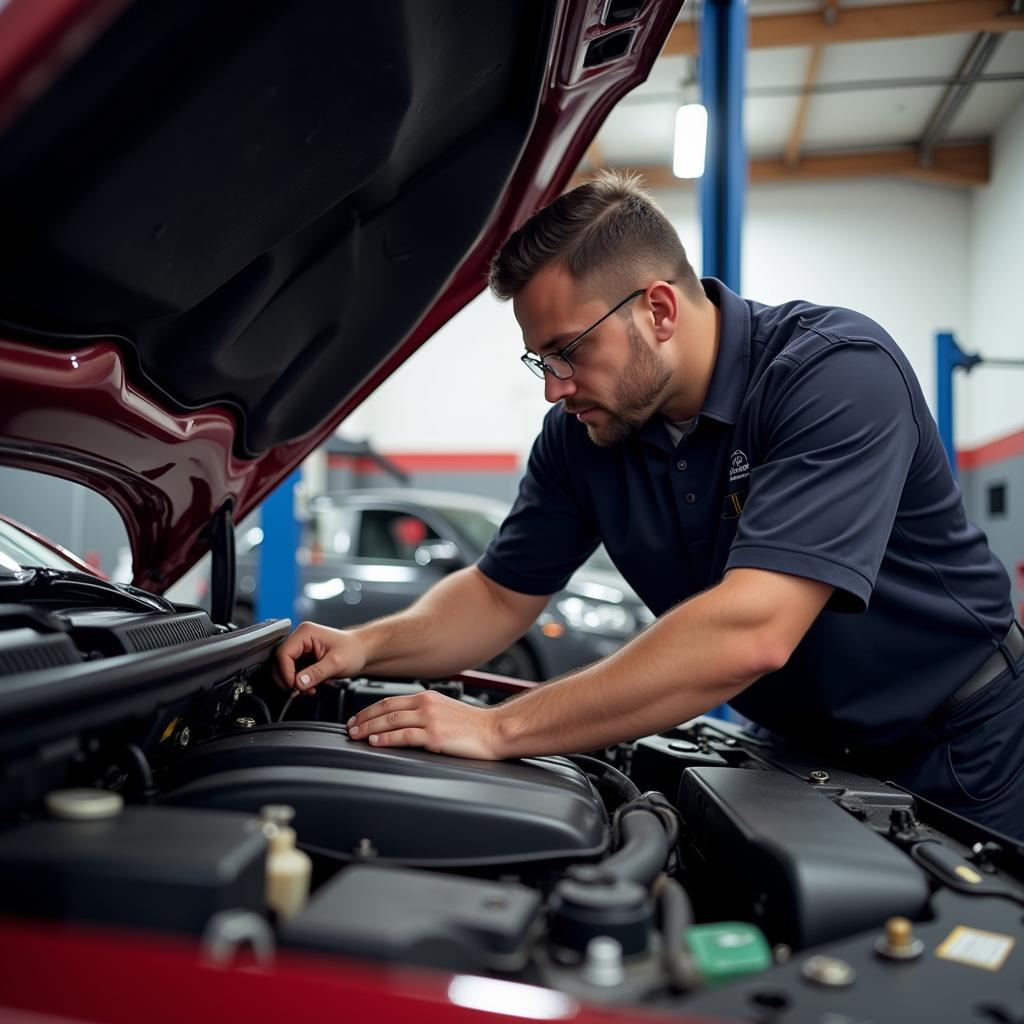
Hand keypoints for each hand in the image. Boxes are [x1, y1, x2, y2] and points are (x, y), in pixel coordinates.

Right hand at [273, 621, 366, 691]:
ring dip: (294, 683)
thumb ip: (317, 672)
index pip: (283, 653)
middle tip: (300, 690)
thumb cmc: (353, 650)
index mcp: (305, 633)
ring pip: (284, 669)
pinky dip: (299, 683)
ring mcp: (301, 649)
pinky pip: (292, 673)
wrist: (362, 652)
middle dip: (288, 679)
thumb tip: (299, 682)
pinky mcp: (303, 658)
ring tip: (309, 689)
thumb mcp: (336, 663)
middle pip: (280, 661)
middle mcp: (300, 638)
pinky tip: (310, 687)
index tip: (294, 686)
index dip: (286, 672)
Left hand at [347, 690, 504, 759]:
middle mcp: (426, 705)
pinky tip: (375, 742)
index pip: (390, 700)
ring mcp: (430, 720)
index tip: (356, 718)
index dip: (369, 709)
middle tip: (349, 728)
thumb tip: (402, 723)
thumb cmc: (473, 725)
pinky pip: (404, 736)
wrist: (495, 730)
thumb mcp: (445, 711)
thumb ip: (424, 713)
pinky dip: (386, 739)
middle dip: (363, 719)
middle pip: (385, 709)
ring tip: (356, 735)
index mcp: (427, 697)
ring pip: (390, 721)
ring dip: (369, 728)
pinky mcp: (435, 736)